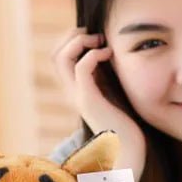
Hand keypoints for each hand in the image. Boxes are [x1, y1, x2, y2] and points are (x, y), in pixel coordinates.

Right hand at [52, 28, 146, 181]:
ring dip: (78, 41)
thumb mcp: (111, 91)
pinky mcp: (88, 99)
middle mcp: (70, 91)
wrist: (128, 146)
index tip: (95, 39)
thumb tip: (108, 52)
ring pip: (60, 57)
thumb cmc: (124, 120)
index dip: (71, 41)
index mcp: (74, 89)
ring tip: (99, 41)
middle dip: (71, 36)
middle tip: (95, 35)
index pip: (58, 58)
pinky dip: (92, 54)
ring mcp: (76, 95)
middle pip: (54, 54)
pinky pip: (80, 67)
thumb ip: (104, 75)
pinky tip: (108, 54)